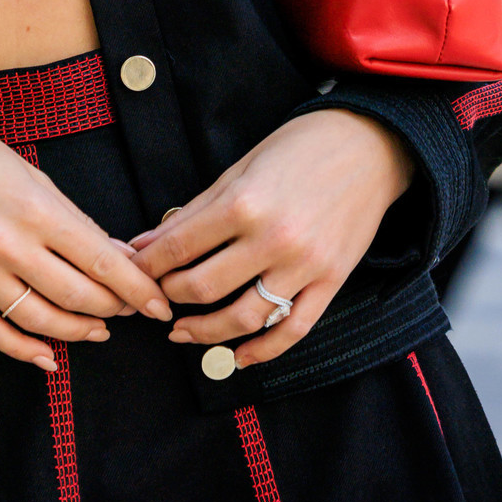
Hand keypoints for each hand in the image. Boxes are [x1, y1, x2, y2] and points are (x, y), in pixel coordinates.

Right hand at [0, 101, 171, 372]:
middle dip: (114, 309)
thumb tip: (118, 256)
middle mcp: (7, 244)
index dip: (138, 289)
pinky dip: (23, 350)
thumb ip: (75, 220)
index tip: (160, 305)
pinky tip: (48, 357)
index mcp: (35, 209)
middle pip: (77, 297)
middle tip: (131, 311)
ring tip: (97, 329)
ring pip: (40, 321)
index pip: (102, 263)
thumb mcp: (32, 174)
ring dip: (77, 332)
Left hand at [128, 108, 413, 371]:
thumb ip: (194, 211)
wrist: (370, 145)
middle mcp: (273, 239)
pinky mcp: (332, 282)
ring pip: (244, 318)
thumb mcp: (239, 169)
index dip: (147, 265)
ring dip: (205, 332)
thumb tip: (147, 241)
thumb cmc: (299, 148)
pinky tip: (238, 356)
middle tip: (154, 298)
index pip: (178, 248)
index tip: (132, 272)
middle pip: (203, 288)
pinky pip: (293, 330)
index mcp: (244, 203)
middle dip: (168, 297)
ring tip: (182, 332)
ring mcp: (305, 265)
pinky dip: (263, 351)